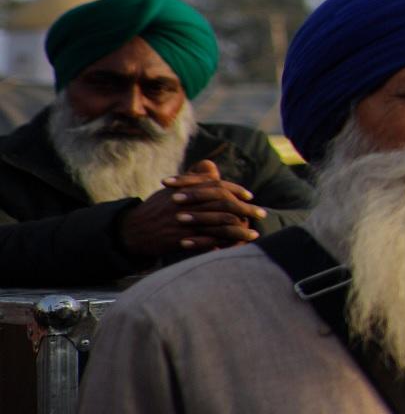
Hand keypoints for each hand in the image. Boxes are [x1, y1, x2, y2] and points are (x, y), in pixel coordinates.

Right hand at [119, 160, 264, 255]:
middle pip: (222, 204)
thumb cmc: (157, 209)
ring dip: (240, 230)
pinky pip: (208, 242)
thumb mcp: (173, 189)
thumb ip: (194, 177)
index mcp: (185, 189)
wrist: (133, 231)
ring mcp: (184, 222)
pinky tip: (236, 247)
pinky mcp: (181, 239)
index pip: (216, 186)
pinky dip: (224, 244)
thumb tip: (212, 166)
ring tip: (254, 233)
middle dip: (245, 209)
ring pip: (219, 224)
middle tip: (261, 213)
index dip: (235, 190)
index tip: (250, 195)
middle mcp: (186, 204)